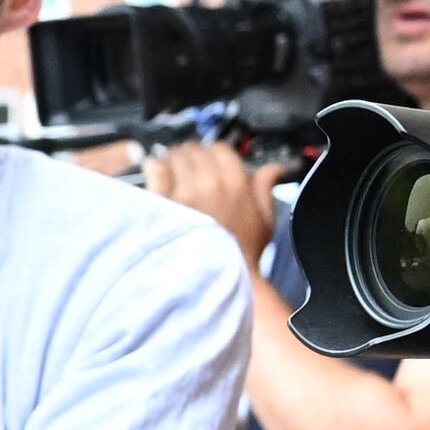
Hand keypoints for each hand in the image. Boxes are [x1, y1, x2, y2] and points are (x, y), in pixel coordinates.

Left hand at [139, 135, 285, 255]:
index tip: (208, 161)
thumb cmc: (240, 256)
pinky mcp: (163, 203)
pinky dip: (154, 168)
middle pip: (195, 150)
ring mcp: (185, 192)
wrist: (218, 280)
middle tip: (187, 167)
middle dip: (191, 155)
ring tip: (170, 171)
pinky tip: (156, 176)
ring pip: (174, 156)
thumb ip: (265, 188)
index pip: (220, 149)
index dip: (213, 153)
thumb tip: (274, 169)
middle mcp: (210, 183)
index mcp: (236, 183)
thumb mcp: (264, 220)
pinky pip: (155, 169)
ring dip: (172, 160)